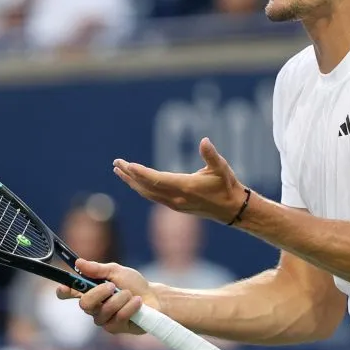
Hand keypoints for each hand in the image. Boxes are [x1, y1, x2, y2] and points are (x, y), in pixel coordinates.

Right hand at [55, 258, 157, 334]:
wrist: (154, 298)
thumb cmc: (134, 284)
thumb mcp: (117, 271)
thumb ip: (98, 269)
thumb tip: (78, 262)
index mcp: (90, 290)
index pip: (68, 293)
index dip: (63, 291)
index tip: (64, 288)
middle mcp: (93, 307)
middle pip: (84, 304)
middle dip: (99, 293)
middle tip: (112, 286)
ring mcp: (103, 319)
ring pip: (103, 311)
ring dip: (120, 299)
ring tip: (130, 294)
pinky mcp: (115, 328)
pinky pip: (118, 318)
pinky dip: (129, 307)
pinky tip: (137, 303)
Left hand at [113, 137, 245, 222]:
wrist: (233, 209)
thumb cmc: (227, 186)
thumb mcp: (222, 168)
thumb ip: (211, 155)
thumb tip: (204, 140)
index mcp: (186, 187)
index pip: (157, 180)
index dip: (141, 173)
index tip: (128, 165)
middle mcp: (177, 198)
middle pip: (147, 187)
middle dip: (130, 175)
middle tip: (116, 163)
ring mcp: (175, 204)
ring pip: (148, 193)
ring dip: (133, 182)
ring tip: (120, 171)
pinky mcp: (176, 206)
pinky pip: (153, 197)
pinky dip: (141, 188)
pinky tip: (135, 183)